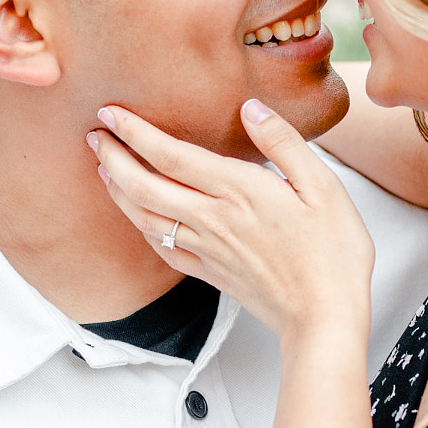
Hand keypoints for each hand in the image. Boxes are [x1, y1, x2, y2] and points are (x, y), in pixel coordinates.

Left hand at [92, 100, 374, 345]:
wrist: (324, 318)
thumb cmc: (333, 253)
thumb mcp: (324, 187)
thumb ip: (284, 143)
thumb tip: (251, 108)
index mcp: (239, 192)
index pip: (171, 155)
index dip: (135, 132)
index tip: (111, 112)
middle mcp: (213, 220)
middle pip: (144, 185)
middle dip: (113, 157)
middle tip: (94, 134)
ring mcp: (208, 250)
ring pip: (146, 217)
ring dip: (118, 191)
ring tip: (103, 169)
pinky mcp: (211, 274)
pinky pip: (164, 249)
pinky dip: (142, 229)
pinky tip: (138, 219)